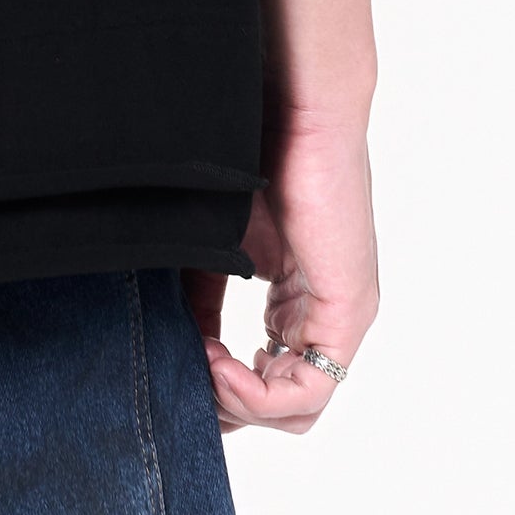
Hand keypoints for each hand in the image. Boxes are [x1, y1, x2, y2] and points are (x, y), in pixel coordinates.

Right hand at [184, 109, 377, 436]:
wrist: (291, 105)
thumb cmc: (253, 156)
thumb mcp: (213, 247)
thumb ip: (196, 303)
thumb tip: (168, 353)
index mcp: (299, 302)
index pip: (268, 381)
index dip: (218, 392)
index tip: (174, 370)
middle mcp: (325, 318)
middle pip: (282, 406)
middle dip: (225, 407)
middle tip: (178, 386)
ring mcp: (341, 319)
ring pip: (296, 409)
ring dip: (236, 402)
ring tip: (195, 368)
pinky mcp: (346, 312)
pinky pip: (306, 391)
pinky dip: (254, 394)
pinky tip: (214, 365)